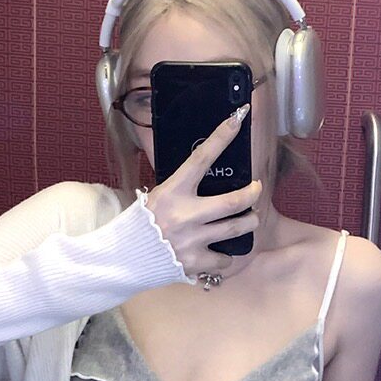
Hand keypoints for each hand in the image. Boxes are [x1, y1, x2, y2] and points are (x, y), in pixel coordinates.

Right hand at [144, 104, 261, 281]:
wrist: (124, 256)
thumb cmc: (142, 223)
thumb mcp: (159, 196)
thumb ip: (182, 186)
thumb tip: (205, 169)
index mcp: (174, 191)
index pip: (201, 158)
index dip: (221, 137)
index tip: (238, 119)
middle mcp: (185, 214)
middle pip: (234, 201)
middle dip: (252, 193)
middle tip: (256, 189)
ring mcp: (191, 239)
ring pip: (237, 228)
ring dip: (249, 222)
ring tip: (249, 219)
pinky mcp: (195, 262)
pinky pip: (224, 259)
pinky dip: (225, 256)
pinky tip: (220, 252)